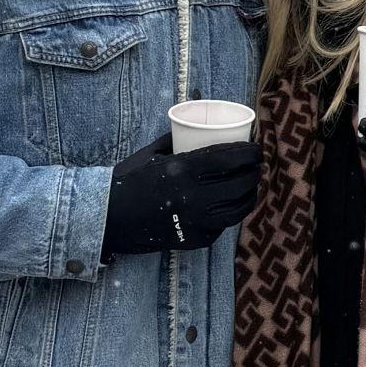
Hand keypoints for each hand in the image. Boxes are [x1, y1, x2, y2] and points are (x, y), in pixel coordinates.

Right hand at [102, 132, 261, 259]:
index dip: (250, 153)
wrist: (108, 218)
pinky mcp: (193, 240)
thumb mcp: (151, 153)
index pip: (230, 159)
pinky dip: (228, 215)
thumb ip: (177, 140)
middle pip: (240, 185)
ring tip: (250, 187)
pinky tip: (229, 206)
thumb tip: (199, 126)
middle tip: (256, 167)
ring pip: (237, 210)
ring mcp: (194, 222)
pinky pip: (221, 227)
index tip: (257, 149)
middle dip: (254, 174)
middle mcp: (193, 197)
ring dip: (249, 197)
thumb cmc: (128, 181)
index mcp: (183, 170)